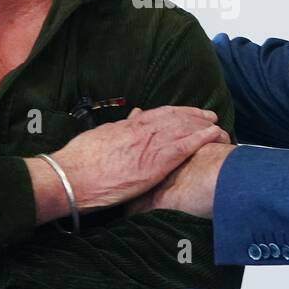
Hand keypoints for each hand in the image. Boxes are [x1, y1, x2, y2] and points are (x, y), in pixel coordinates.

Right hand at [41, 106, 228, 213]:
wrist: (71, 176)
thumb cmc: (79, 162)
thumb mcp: (99, 138)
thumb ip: (118, 130)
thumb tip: (131, 119)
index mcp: (127, 125)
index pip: (158, 114)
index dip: (177, 112)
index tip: (189, 112)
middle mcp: (141, 130)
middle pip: (174, 118)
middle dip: (194, 115)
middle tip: (209, 115)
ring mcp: (149, 145)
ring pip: (183, 128)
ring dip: (202, 125)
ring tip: (217, 124)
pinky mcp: (154, 163)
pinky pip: (184, 147)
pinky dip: (201, 138)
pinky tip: (214, 135)